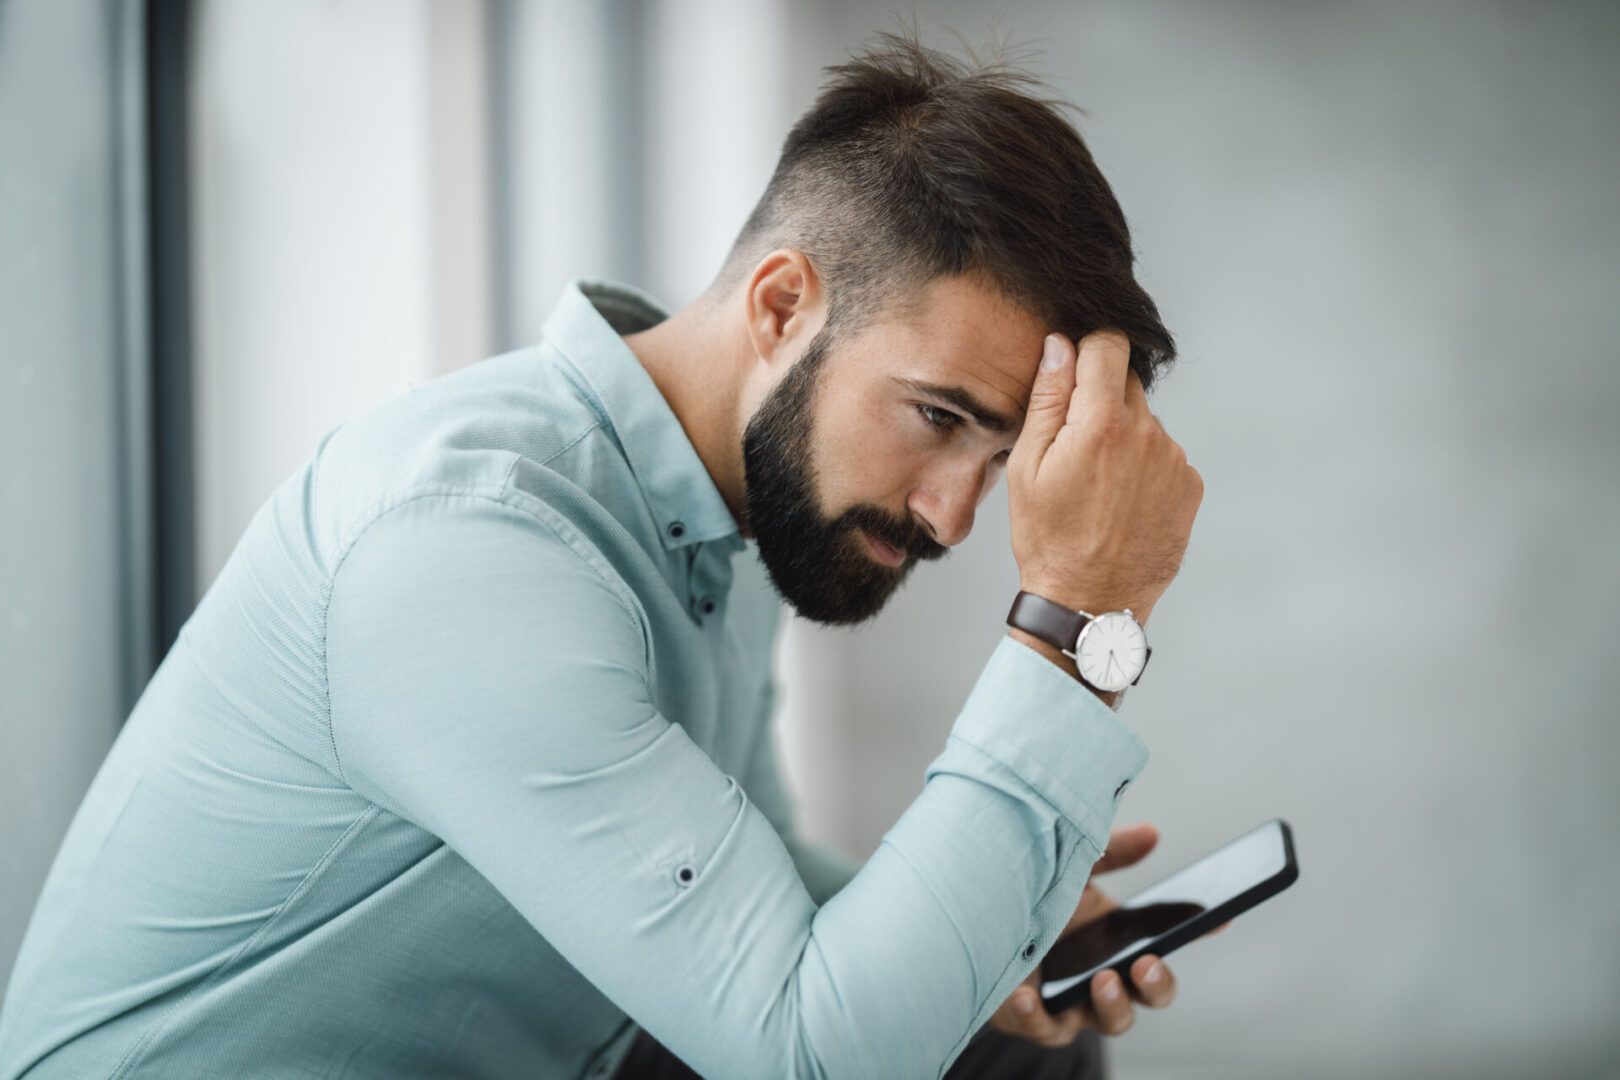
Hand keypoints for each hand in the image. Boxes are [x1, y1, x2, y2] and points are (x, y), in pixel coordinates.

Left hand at [988, 823, 1183, 1046]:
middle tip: (1146, 962)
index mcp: (1113, 946)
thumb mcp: (1070, 866)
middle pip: (1144, 997)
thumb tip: (1152, 833)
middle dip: (1154, 984)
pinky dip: (1036, 1015)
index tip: (1219, 915)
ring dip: (1110, 1005)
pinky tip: (1028, 995)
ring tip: (1101, 980)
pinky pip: (1039, 1027)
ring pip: (1103, 1021)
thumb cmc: (1024, 895)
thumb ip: (1109, 852)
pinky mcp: (1025, 1016)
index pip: (1162, 951)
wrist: (966, 915)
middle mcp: (1095, 981)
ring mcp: (1064, 1003)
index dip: (1194, 934)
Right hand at [1007, 331, 1202, 621]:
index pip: (1108, 345)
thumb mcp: (1028, 467)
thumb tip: (1060, 346)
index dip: (1085, 353)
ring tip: (1097, 485)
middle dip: (1099, 400)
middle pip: (1126, 382)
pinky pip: (1162, 454)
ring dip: (1122, 436)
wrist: (1092, 602)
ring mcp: (1174, 460)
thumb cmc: (1049, 539)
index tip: (1070, 378)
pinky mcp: (1189, 485)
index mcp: (1101, 423)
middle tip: (1075, 448)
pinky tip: (1120, 501)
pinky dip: (1143, 466)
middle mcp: (1147, 434)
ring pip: (1144, 421)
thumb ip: (1047, 399)